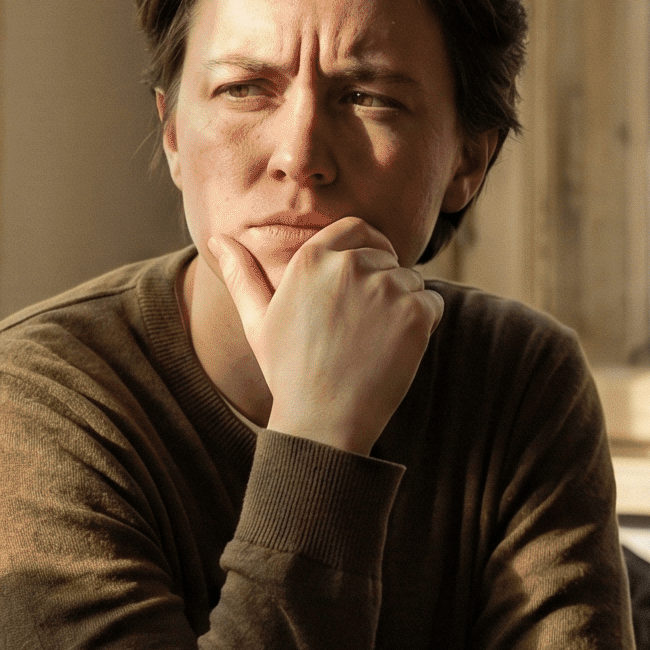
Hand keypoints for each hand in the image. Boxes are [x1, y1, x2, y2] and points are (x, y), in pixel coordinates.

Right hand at [208, 217, 441, 455]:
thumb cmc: (288, 373)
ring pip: (411, 280)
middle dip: (384, 282)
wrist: (323, 422)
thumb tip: (218, 239)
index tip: (369, 272)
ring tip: (373, 343)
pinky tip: (394, 351)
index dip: (368, 246)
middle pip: (387, 256)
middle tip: (365, 327)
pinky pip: (431, 302)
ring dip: (402, 304)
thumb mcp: (257, 321)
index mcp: (312, 259)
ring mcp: (386, 287)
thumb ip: (241, 274)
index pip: (357, 227)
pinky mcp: (415, 312)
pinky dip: (423, 324)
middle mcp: (350, 264)